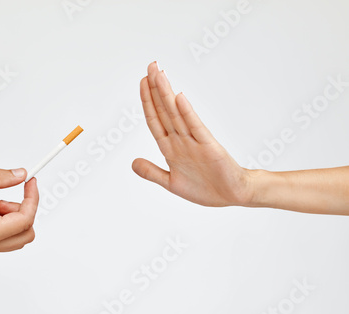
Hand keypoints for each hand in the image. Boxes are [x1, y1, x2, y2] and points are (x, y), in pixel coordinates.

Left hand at [132, 62, 253, 206]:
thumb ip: (152, 172)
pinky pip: (196, 128)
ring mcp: (195, 142)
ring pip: (176, 114)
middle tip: (151, 65)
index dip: (147, 101)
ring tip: (160, 73)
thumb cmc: (205, 188)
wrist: (232, 195)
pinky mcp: (209, 147)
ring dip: (166, 94)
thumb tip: (132, 163)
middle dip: (156, 89)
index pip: (155, 120)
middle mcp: (181, 141)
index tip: (143, 82)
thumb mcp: (171, 183)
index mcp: (170, 148)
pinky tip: (179, 98)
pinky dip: (187, 113)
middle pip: (164, 111)